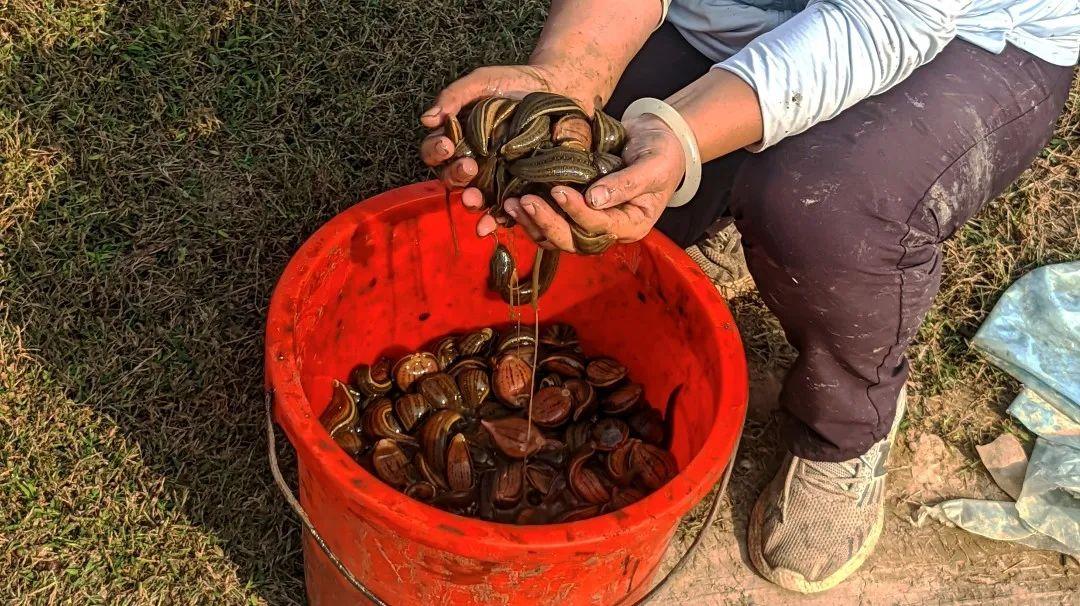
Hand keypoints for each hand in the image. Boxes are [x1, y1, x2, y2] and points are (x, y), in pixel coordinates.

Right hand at [419, 64, 594, 211]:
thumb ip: (454, 95)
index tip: (447, 143)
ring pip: (475, 197)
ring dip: (471, 202)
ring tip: (476, 197)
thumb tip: (426, 119)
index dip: (436, 151)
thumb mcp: (483, 82)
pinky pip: (505, 209)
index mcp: (460, 138)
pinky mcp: (519, 188)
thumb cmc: (516, 82)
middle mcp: (474, 161)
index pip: (435, 151)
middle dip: (456, 175)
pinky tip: (494, 222)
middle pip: (451, 178)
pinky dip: (497, 219)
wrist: (559, 87)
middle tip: (469, 166)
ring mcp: (496, 177)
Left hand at [492, 114, 684, 249]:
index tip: (559, 190)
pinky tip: (513, 204)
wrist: (657, 139)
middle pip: (573, 239)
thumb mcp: (653, 165)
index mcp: (631, 224)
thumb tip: (594, 199)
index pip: (599, 227)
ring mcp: (590, 222)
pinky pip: (551, 221)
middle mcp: (609, 230)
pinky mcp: (576, 210)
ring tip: (511, 205)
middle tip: (526, 202)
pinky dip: (532, 216)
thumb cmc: (661, 152)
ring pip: (557, 236)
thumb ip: (626, 183)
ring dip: (533, 223)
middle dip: (548, 222)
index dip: (577, 212)